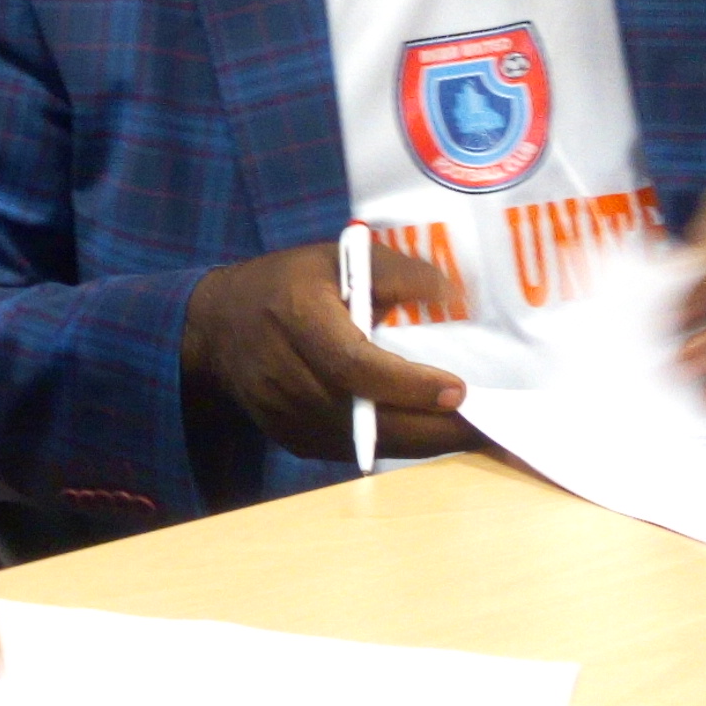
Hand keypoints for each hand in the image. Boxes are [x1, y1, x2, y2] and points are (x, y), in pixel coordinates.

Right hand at [178, 236, 476, 466]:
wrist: (217, 329)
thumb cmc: (287, 284)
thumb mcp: (336, 255)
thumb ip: (394, 270)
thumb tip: (449, 291)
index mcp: (296, 317)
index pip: (352, 364)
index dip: (405, 384)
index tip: (457, 390)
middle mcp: (286, 374)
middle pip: (366, 417)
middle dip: (432, 428)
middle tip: (489, 427)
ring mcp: (285, 415)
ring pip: (365, 443)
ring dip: (423, 442)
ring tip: (475, 434)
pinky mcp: (293, 439)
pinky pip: (355, 451)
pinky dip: (397, 444)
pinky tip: (434, 434)